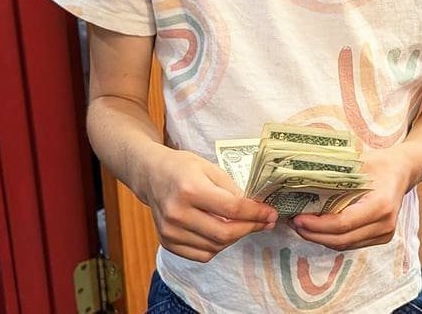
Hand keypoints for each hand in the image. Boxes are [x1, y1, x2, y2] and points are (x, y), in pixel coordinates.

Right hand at [142, 147, 277, 262]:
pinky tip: (223, 233)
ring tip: (245, 226)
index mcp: (190, 189)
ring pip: (215, 246)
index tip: (270, 213)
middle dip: (250, 229)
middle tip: (265, 222)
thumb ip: (231, 189)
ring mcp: (171, 231)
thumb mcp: (209, 167)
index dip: (256, 213)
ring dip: (235, 238)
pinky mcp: (167, 242)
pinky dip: (217, 247)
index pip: (232, 209)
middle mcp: (178, 213)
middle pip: (225, 232)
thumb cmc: (182, 167)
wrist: (151, 175)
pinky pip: (201, 254)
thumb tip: (254, 209)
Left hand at [288, 147, 412, 250]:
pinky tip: (317, 228)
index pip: (343, 223)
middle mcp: (384, 224)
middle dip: (314, 234)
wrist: (403, 170)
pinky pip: (352, 243)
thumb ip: (335, 174)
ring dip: (320, 238)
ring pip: (345, 245)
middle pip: (342, 239)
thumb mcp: (358, 163)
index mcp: (380, 205)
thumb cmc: (379, 163)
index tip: (298, 218)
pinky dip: (332, 238)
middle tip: (293, 223)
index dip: (318, 225)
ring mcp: (384, 234)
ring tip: (300, 226)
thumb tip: (302, 178)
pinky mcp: (381, 238)